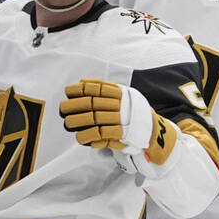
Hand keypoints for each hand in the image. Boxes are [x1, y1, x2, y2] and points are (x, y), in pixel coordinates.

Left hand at [60, 79, 176, 164]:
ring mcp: (124, 120)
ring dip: (78, 120)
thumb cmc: (134, 114)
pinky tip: (80, 137)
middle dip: (75, 105)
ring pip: (95, 118)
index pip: (98, 88)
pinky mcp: (123, 135)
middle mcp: (123, 105)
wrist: (154, 132)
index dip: (81, 89)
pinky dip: (88, 136)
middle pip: (93, 103)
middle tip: (63, 108)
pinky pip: (101, 134)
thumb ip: (107, 89)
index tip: (68, 91)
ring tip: (68, 123)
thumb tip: (82, 82)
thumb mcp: (126, 96)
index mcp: (123, 94)